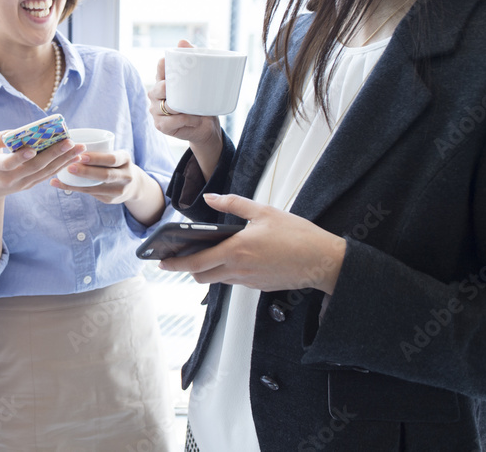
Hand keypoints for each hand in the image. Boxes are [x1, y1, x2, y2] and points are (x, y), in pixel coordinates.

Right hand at [0, 131, 84, 203]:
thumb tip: (18, 132)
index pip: (8, 164)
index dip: (20, 157)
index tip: (32, 149)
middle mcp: (9, 178)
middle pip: (34, 167)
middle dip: (53, 155)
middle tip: (70, 142)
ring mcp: (21, 184)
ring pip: (44, 172)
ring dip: (64, 160)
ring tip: (79, 148)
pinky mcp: (29, 185)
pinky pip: (47, 175)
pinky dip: (62, 165)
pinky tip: (74, 156)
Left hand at [51, 149, 166, 225]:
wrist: (132, 184)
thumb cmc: (114, 163)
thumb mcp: (114, 154)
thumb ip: (99, 150)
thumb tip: (68, 140)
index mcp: (125, 159)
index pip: (112, 159)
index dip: (96, 158)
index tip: (80, 156)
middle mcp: (126, 176)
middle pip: (105, 175)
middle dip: (86, 172)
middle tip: (70, 167)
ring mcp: (119, 190)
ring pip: (96, 188)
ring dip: (77, 183)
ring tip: (60, 178)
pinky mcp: (110, 199)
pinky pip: (91, 194)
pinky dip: (75, 189)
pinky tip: (61, 185)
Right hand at [148, 39, 222, 176]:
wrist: (206, 126)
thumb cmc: (200, 101)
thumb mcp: (200, 80)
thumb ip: (193, 59)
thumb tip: (182, 41)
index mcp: (164, 80)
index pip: (160, 68)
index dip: (164, 65)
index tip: (171, 62)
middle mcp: (156, 94)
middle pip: (159, 87)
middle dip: (169, 88)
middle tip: (184, 90)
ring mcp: (156, 111)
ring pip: (165, 106)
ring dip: (180, 108)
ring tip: (195, 110)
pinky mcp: (161, 125)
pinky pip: (170, 122)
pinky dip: (184, 120)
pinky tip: (193, 120)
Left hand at [159, 193, 346, 294]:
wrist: (324, 260)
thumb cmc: (298, 236)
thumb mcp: (263, 211)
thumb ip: (233, 204)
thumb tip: (211, 198)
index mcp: (236, 250)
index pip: (196, 262)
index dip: (175, 263)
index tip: (161, 261)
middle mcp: (239, 269)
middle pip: (201, 276)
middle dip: (187, 268)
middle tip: (179, 257)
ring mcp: (249, 281)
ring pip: (217, 280)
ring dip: (208, 270)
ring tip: (206, 253)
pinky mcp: (258, 286)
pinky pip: (234, 281)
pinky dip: (227, 272)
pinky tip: (234, 258)